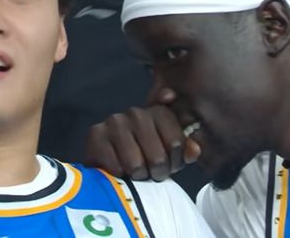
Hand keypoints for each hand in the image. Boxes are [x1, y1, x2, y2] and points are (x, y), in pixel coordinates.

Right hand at [85, 105, 200, 180]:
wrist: (109, 165)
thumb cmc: (145, 157)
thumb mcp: (170, 154)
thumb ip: (184, 150)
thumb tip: (194, 149)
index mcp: (158, 112)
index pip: (177, 142)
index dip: (175, 161)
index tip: (169, 164)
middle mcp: (136, 112)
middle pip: (157, 156)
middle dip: (156, 172)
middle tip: (150, 172)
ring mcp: (114, 121)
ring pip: (136, 164)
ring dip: (137, 176)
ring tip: (134, 173)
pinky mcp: (96, 134)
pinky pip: (116, 167)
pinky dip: (118, 175)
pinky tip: (116, 170)